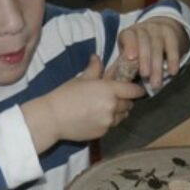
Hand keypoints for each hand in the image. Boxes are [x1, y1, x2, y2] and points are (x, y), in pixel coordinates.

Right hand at [22, 55, 145, 151]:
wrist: (52, 118)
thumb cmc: (65, 95)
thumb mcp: (81, 79)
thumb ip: (94, 69)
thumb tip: (97, 57)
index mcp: (109, 90)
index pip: (134, 90)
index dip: (137, 90)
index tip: (137, 89)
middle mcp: (113, 106)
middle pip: (129, 104)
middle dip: (126, 100)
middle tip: (117, 98)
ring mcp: (108, 121)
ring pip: (122, 116)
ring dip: (119, 112)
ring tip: (107, 108)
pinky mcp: (103, 133)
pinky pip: (112, 126)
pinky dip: (109, 121)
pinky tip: (97, 117)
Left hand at [117, 16, 188, 88]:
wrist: (159, 36)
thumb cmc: (139, 51)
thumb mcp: (129, 56)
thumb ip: (124, 66)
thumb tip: (119, 83)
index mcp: (128, 33)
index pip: (128, 37)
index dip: (130, 46)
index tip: (131, 58)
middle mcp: (142, 29)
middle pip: (144, 43)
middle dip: (145, 60)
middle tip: (145, 76)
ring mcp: (157, 29)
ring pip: (158, 46)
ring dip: (157, 65)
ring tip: (156, 83)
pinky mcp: (170, 33)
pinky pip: (172, 46)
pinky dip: (173, 60)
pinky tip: (172, 72)